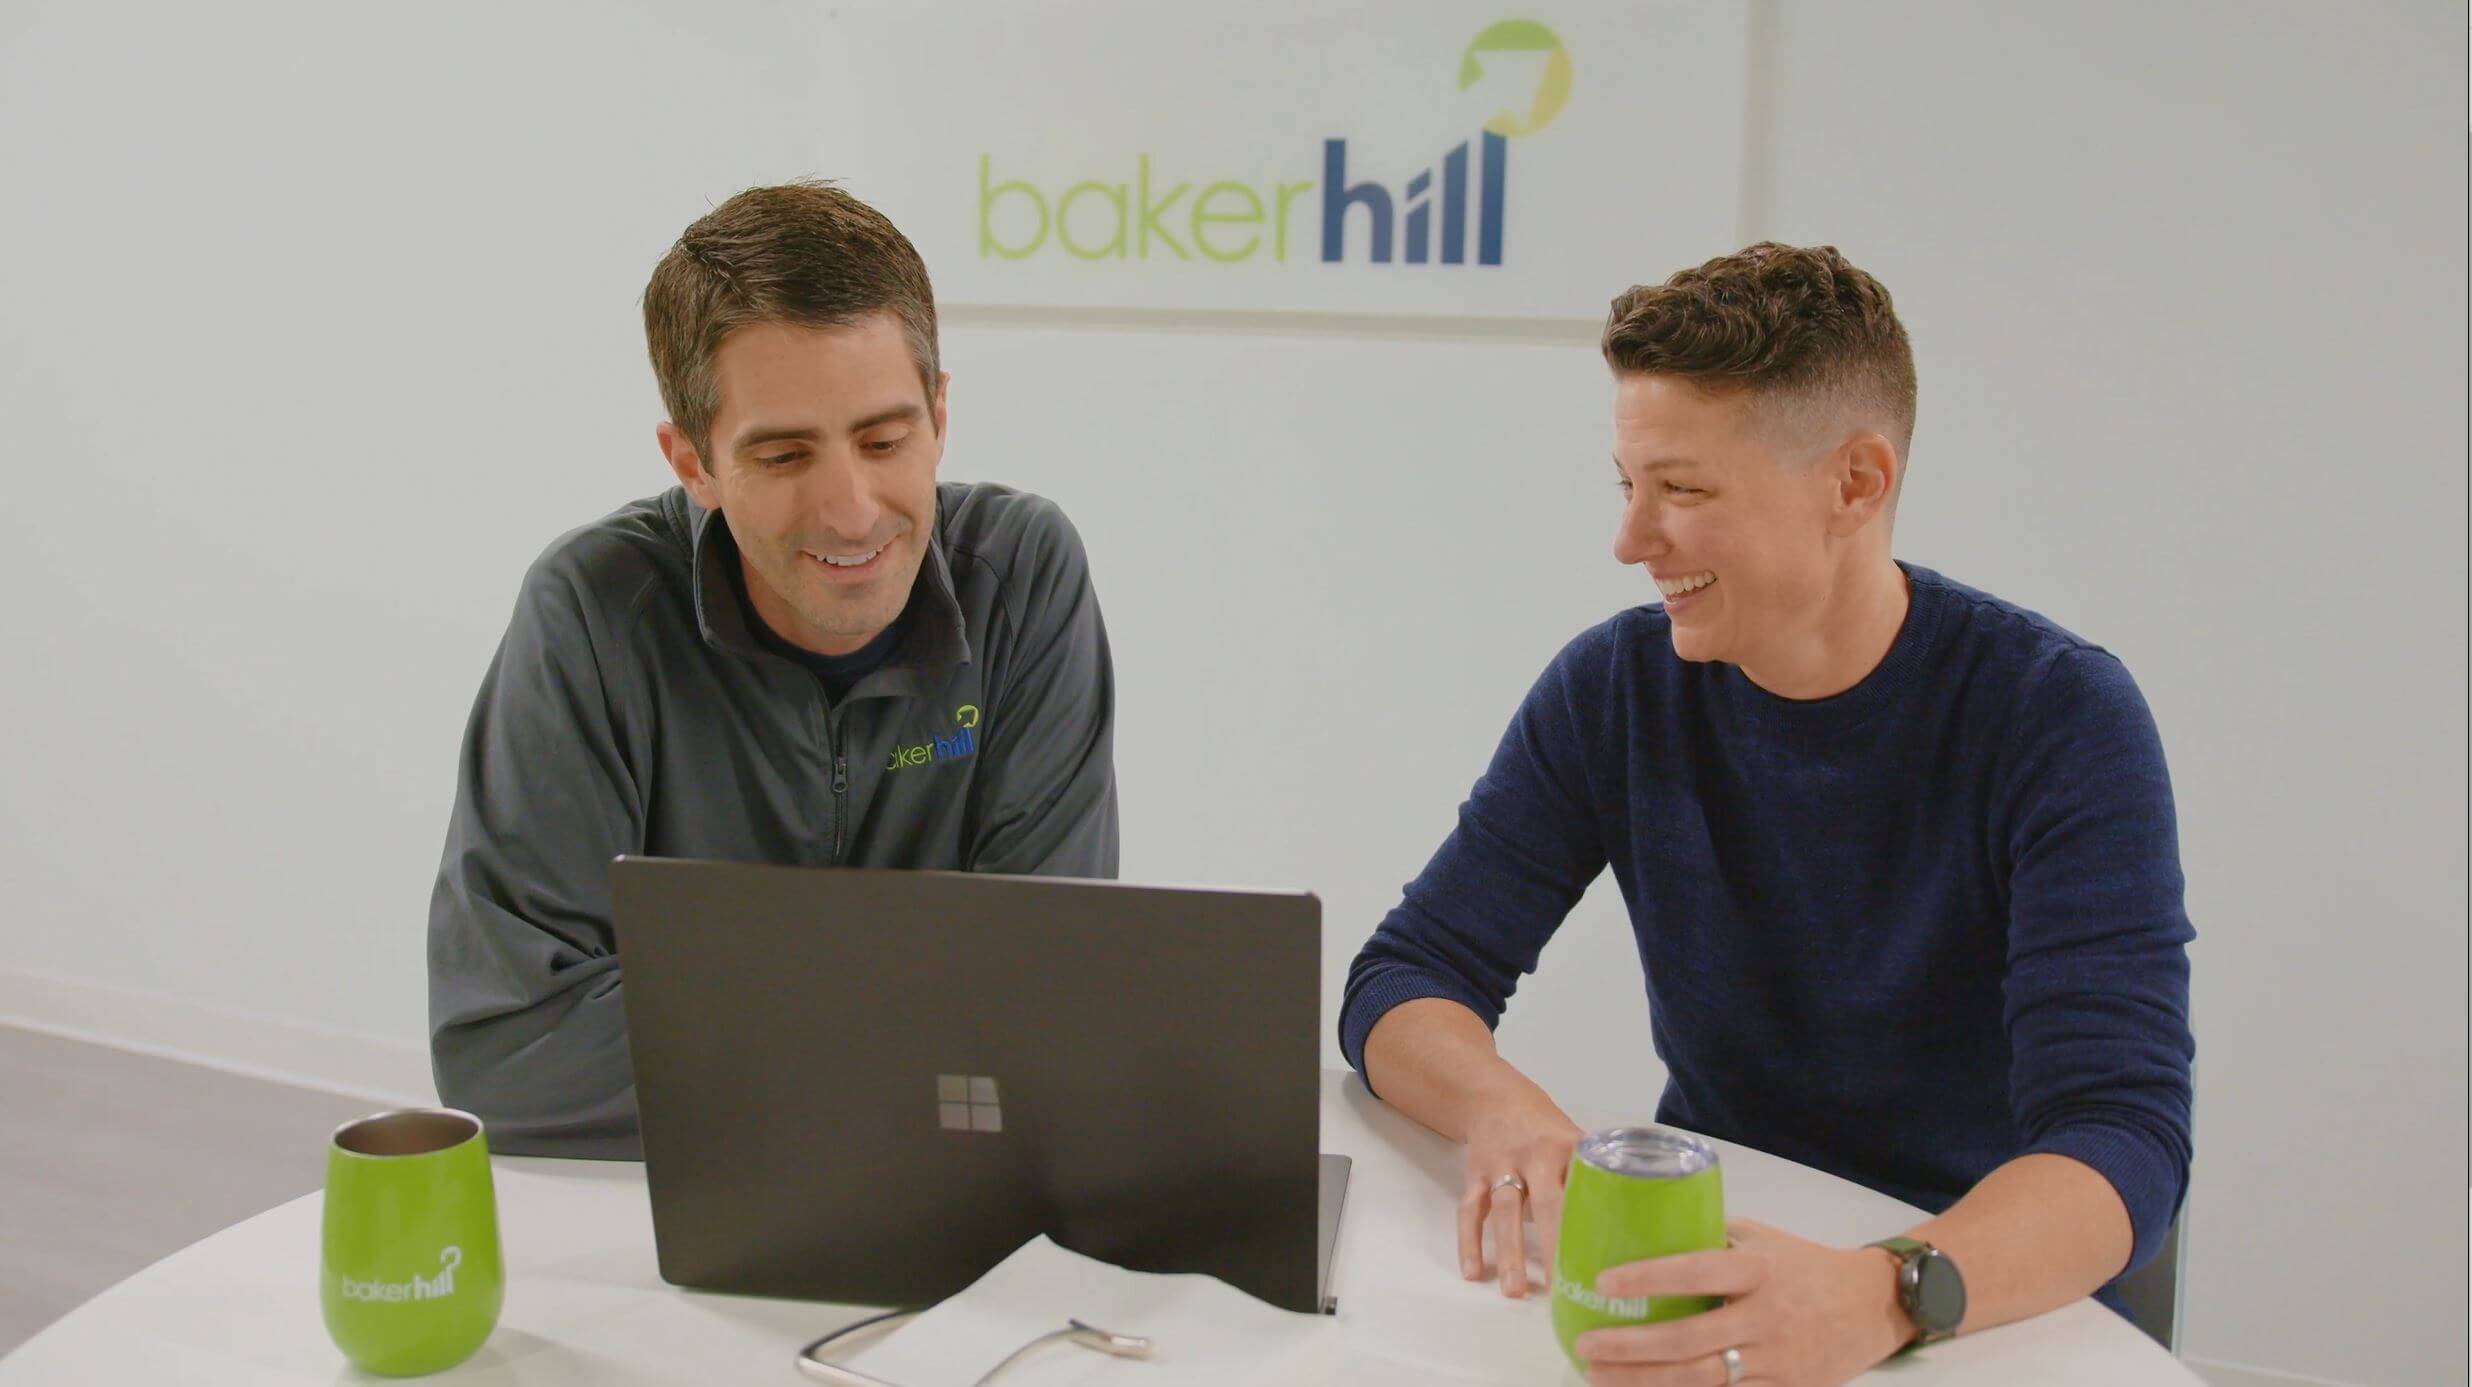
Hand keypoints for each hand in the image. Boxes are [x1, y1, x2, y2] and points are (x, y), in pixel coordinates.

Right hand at [1455, 1090, 1582, 1297]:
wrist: (1495, 1097)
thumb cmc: (1546, 1130)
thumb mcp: (1575, 1140)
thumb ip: (1596, 1175)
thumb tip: (1631, 1225)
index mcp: (1568, 1148)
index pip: (1584, 1188)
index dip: (1592, 1223)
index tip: (1602, 1262)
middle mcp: (1534, 1156)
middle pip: (1546, 1202)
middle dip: (1553, 1244)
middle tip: (1561, 1286)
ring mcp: (1501, 1164)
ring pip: (1504, 1210)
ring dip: (1509, 1251)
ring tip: (1514, 1291)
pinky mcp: (1474, 1173)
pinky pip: (1470, 1209)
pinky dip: (1468, 1241)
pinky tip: (1474, 1272)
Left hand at [1572, 1220, 1913, 1386]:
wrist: (1876, 1305)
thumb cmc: (1807, 1266)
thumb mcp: (1764, 1240)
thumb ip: (1713, 1241)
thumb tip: (1649, 1230)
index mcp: (1760, 1270)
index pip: (1698, 1272)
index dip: (1650, 1278)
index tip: (1605, 1281)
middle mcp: (1768, 1317)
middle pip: (1690, 1340)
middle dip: (1630, 1347)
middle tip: (1586, 1344)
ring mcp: (1778, 1361)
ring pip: (1702, 1379)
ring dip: (1643, 1382)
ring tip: (1597, 1375)